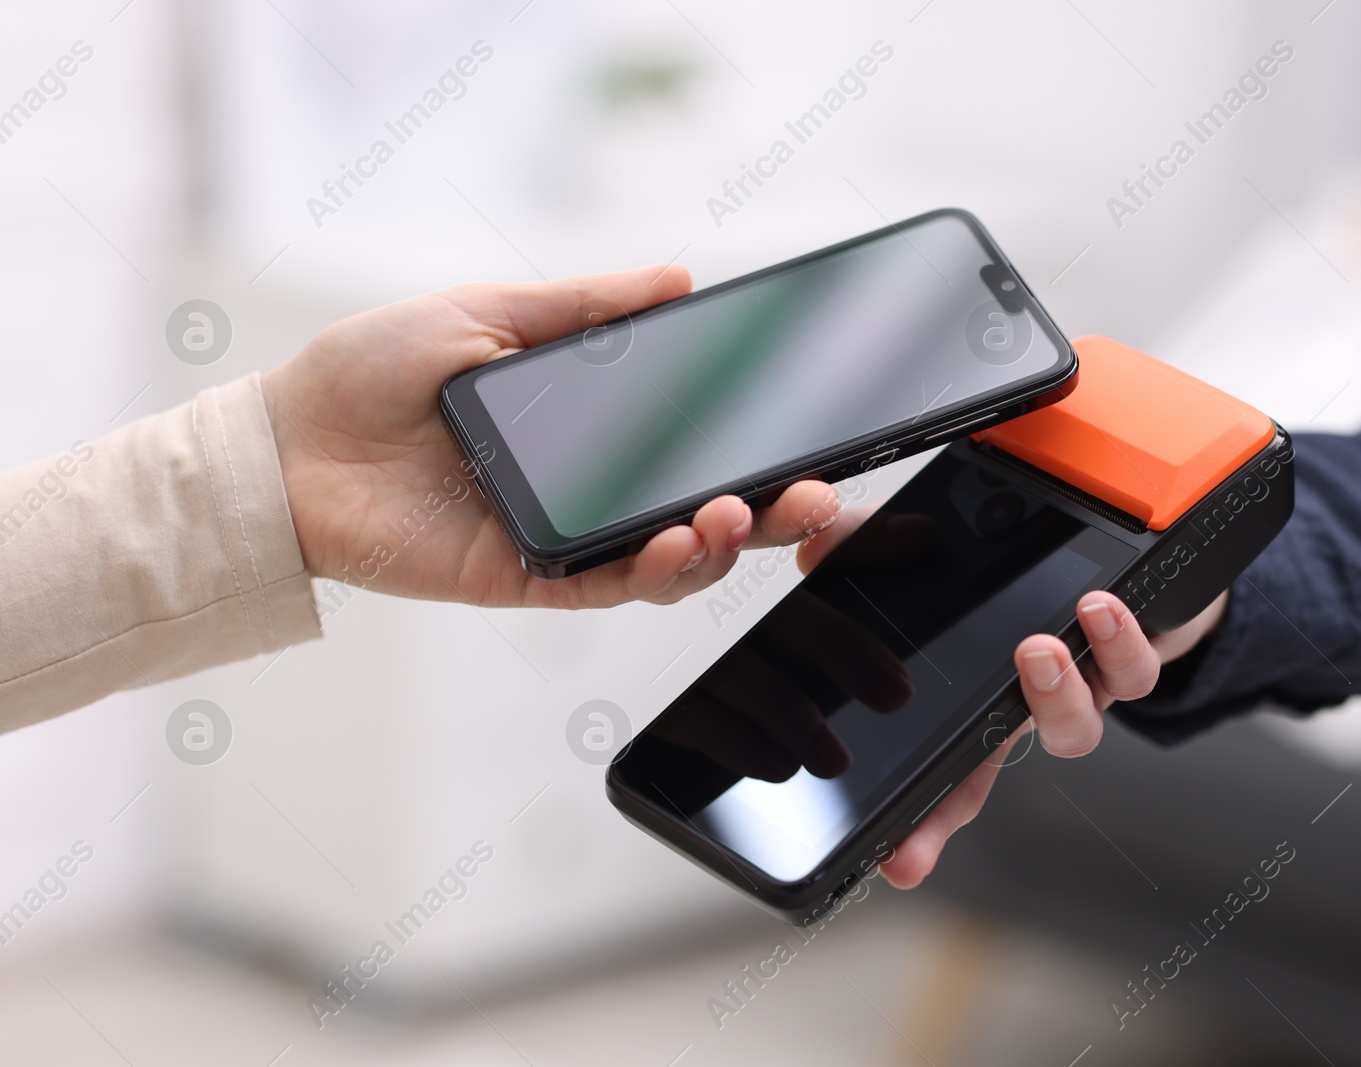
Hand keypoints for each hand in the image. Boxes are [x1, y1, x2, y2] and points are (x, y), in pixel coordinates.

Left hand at [260, 267, 838, 609]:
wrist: (286, 442)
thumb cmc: (372, 372)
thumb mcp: (487, 315)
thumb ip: (583, 309)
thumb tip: (676, 277)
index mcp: (587, 430)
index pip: (694, 444)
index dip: (757, 447)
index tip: (810, 432)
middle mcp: (588, 490)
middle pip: (703, 513)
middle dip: (772, 511)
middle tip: (819, 495)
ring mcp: (562, 540)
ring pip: (669, 562)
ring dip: (721, 544)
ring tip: (742, 512)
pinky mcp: (524, 579)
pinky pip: (605, 587)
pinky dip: (653, 570)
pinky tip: (683, 540)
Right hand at [797, 507, 1229, 888]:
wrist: (1128, 551)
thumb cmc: (1020, 569)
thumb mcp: (926, 555)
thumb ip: (868, 549)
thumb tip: (814, 546)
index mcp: (976, 701)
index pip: (941, 776)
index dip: (919, 825)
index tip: (895, 861)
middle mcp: (1026, 705)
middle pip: (1003, 756)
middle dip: (978, 762)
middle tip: (967, 726)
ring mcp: (1083, 685)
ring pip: (1077, 724)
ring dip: (1058, 692)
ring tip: (1039, 647)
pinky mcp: (1135, 656)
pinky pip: (1138, 668)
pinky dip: (1120, 640)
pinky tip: (1098, 606)